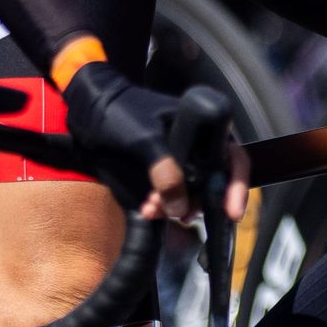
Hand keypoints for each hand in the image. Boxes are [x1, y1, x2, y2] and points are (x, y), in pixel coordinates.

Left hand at [63, 60, 230, 220]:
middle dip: (198, 202)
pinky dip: (163, 205)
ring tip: (153, 209)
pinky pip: (172, 195)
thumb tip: (180, 207)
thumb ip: (164, 170)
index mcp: (205, 128)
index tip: (231, 212)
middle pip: (215, 183)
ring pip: (193, 194)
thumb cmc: (121, 112)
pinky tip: (148, 209)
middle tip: (179, 215)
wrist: (89, 110)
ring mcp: (182, 160)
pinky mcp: (164, 172)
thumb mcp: (145, 139)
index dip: (237, 186)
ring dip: (177, 206)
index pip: (234, 159)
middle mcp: (200, 145)